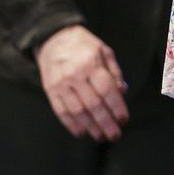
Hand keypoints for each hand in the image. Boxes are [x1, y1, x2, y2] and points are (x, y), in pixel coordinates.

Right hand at [35, 25, 128, 141]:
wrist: (53, 38)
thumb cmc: (84, 45)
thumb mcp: (104, 51)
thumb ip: (115, 72)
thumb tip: (123, 91)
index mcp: (91, 64)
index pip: (107, 90)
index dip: (116, 107)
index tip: (124, 120)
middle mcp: (75, 75)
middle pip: (93, 104)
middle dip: (106, 122)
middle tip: (115, 135)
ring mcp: (61, 84)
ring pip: (77, 111)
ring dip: (90, 127)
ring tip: (100, 136)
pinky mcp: (50, 90)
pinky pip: (61, 111)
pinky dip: (71, 124)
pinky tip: (81, 132)